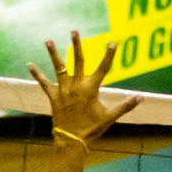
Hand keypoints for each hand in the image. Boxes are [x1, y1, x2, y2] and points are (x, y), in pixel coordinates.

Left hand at [28, 31, 143, 145]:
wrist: (72, 141)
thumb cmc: (92, 129)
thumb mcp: (110, 117)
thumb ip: (126, 106)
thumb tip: (142, 98)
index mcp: (91, 89)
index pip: (103, 68)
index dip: (109, 55)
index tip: (113, 42)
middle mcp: (76, 86)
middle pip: (77, 61)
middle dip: (76, 45)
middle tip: (74, 31)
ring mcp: (63, 90)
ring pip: (58, 68)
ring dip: (53, 53)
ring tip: (48, 40)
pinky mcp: (53, 97)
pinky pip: (43, 83)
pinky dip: (36, 74)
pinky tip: (29, 64)